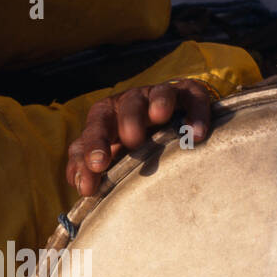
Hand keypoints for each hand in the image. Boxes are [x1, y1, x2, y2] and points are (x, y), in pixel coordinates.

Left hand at [65, 79, 215, 197]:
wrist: (165, 122)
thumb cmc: (128, 144)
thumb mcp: (106, 152)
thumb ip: (86, 165)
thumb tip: (79, 183)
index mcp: (107, 116)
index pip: (95, 128)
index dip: (94, 146)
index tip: (97, 167)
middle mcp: (131, 102)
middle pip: (127, 105)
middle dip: (128, 121)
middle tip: (131, 141)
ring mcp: (160, 96)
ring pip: (158, 93)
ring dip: (158, 103)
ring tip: (160, 118)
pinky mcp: (188, 95)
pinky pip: (193, 98)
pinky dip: (196, 112)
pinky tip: (197, 134)